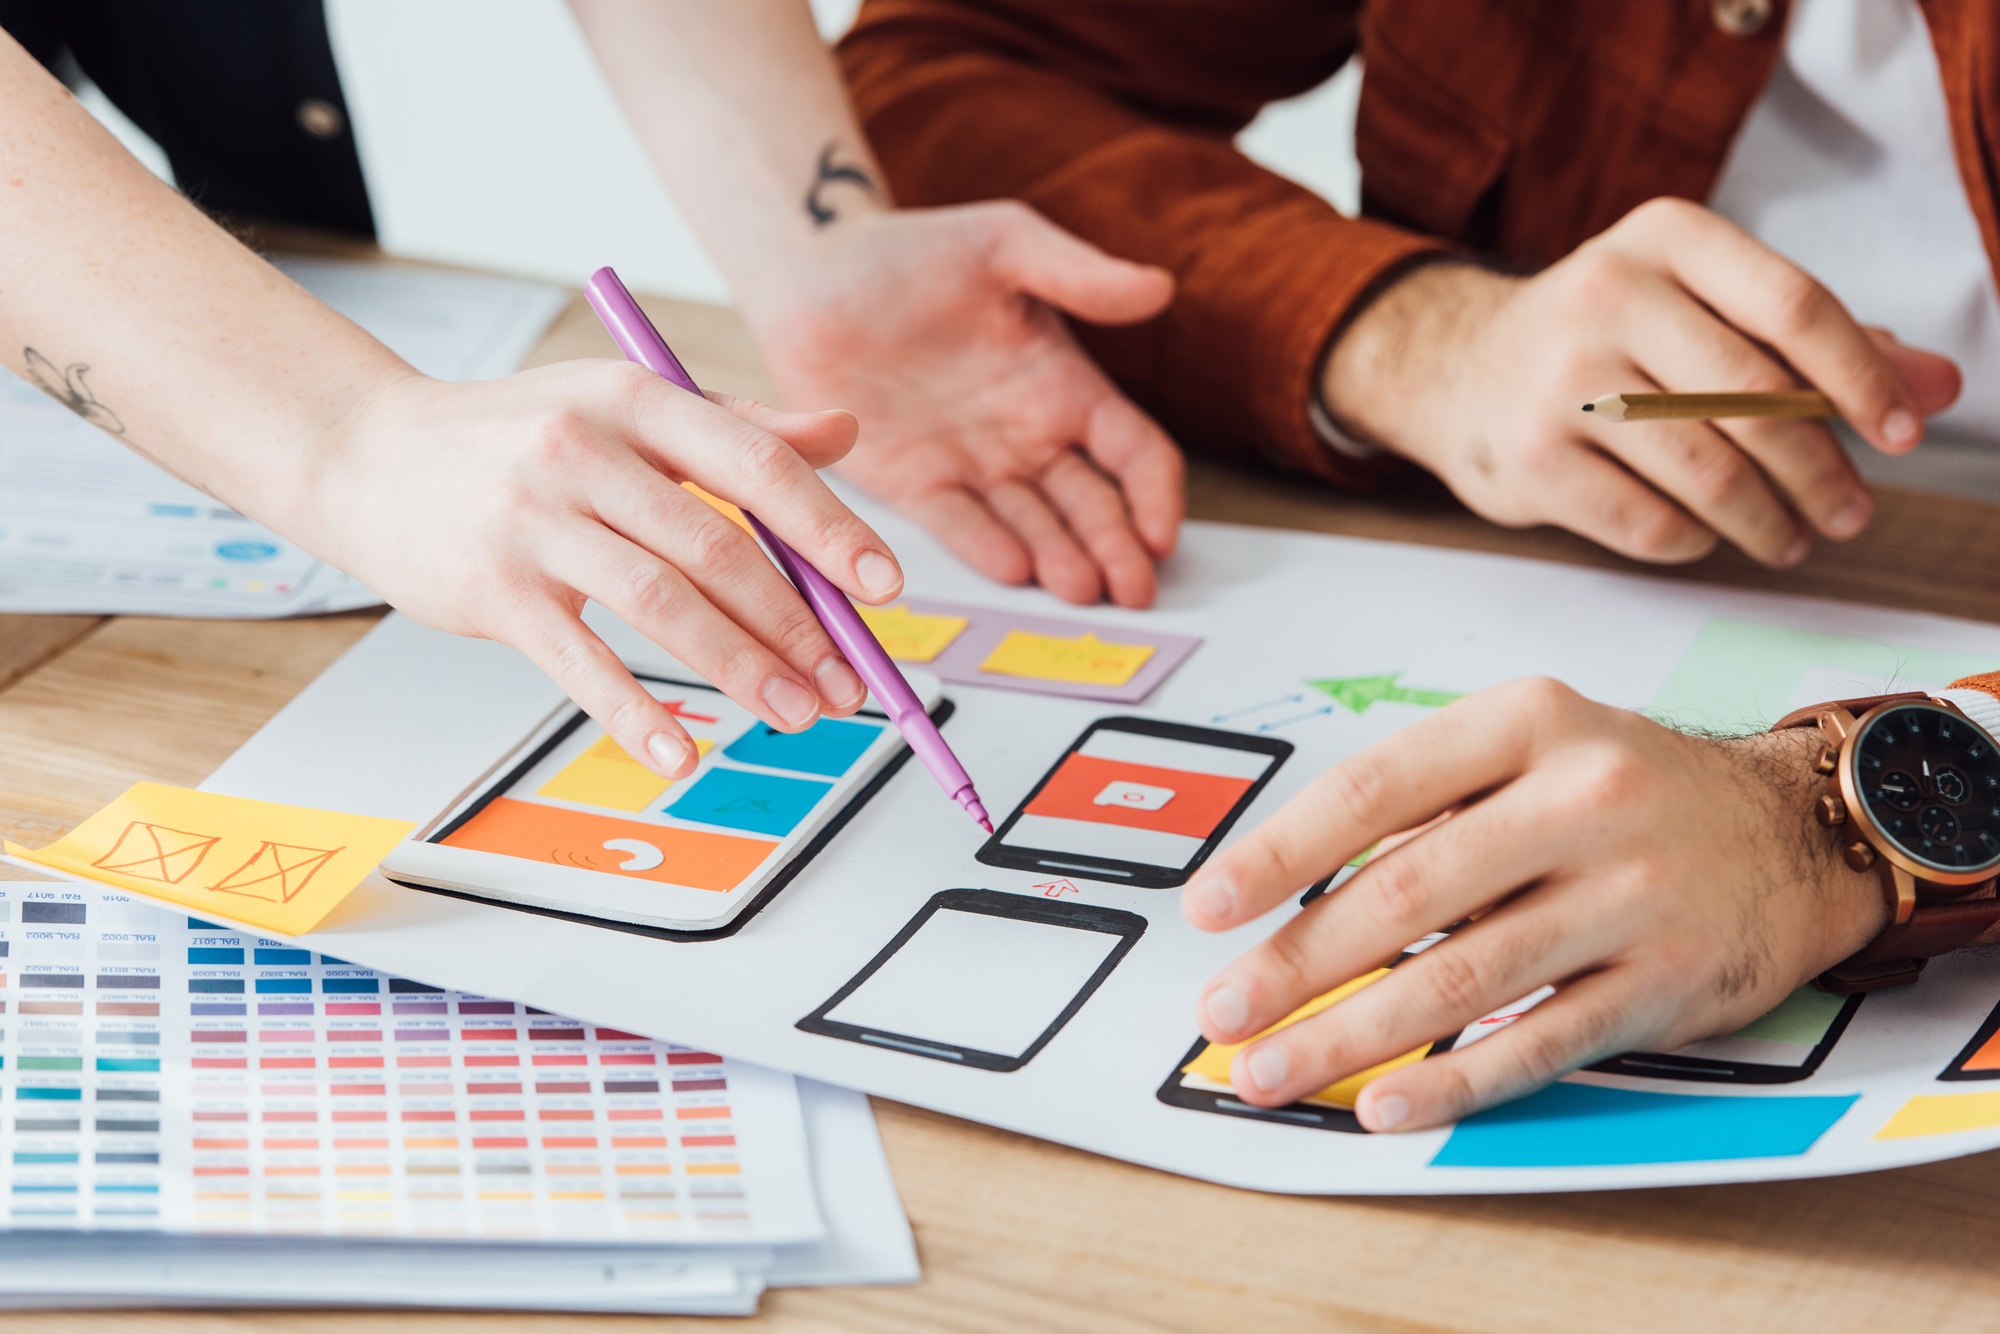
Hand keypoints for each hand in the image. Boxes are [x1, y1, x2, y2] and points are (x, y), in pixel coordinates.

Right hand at [312, 360, 904, 778]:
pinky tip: (686, 752)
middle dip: (797, 625)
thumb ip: (736, 426)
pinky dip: (637, 713)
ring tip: (796, 713)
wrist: (368, 453)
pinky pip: (581, 662)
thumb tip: (844, 433)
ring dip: (742, 670)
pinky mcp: (494, 591)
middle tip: (845, 681)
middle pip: (719, 548)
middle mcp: (586, 451)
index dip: (830, 529)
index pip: (756, 463)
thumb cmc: (517, 435)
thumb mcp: (626, 405)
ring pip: (664, 605)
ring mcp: (535, 522)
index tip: (882, 589)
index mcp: (637, 398)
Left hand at [745, 201, 1183, 607]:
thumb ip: (1078, 273)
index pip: (1133, 453)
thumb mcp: (1003, 244)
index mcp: (1065, 386)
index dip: (1155, 495)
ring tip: (1078, 587)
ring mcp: (976, 468)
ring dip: (1061, 560)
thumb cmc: (912, 252)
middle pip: (1092, 507)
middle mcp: (1030, 438)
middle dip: (1116, 550)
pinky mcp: (918, 488)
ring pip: (1034, 528)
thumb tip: (1158, 288)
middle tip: (1132, 590)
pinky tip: (1016, 570)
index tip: (1162, 532)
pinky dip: (988, 549)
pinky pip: (960, 526)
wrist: (811, 275)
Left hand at [1180, 679, 1885, 1131]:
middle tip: (1224, 1012)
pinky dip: (1454, 1080)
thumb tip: (1292, 893)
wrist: (1795, 827)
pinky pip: (1539, 1042)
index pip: (1372, 789)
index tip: (1209, 908)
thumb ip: (1425, 802)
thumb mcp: (1530, 745)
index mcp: (1526, 723)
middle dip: (1297, 963)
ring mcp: (1630, 894)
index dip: (1277, 854)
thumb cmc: (1629, 787)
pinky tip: (1386, 1102)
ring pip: (1462, 977)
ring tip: (1274, 1068)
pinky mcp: (1665, 982)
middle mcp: (1581, 799)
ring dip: (1351, 1034)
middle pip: (1405, 892)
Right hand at [1322, 197, 1962, 567]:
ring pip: (1707, 472)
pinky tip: (1707, 535)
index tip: (1900, 435)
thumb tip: (1937, 386)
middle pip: (1756, 399)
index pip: (1792, 307)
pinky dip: (1695, 541)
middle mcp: (1605, 294)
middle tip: (1852, 513)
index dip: (1861, 379)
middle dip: (1820, 470)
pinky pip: (1648, 524)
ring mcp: (1560, 382)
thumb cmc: (1604, 339)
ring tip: (1793, 538)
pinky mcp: (1532, 461)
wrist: (1454, 370)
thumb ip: (1816, 343)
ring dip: (1768, 521)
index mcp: (1664, 239)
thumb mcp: (1699, 306)